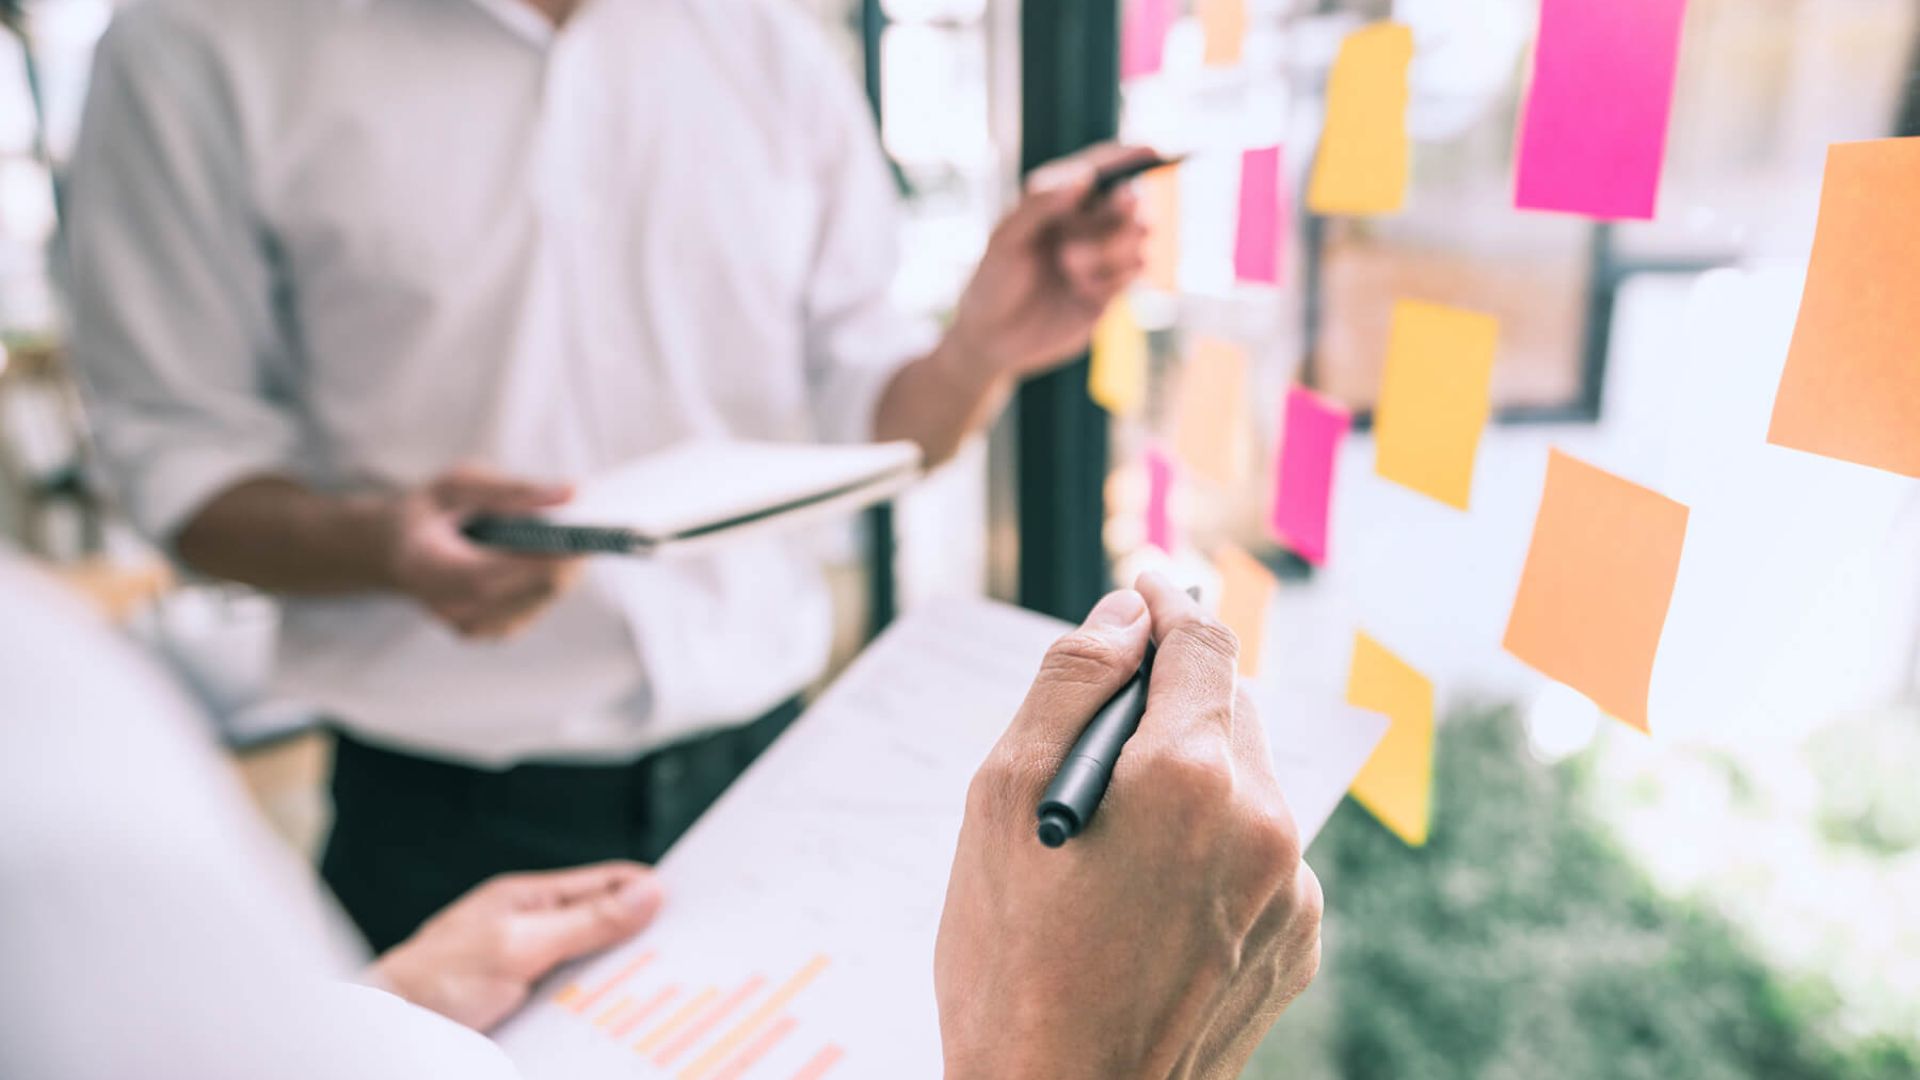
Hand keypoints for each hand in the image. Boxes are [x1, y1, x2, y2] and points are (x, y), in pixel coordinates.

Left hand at [373, 862, 663, 1032]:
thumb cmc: (436, 979)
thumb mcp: (521, 945)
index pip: (607, 883)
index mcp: (532, 898)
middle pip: (606, 925)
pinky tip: (616, 1020)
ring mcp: (527, 966)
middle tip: (687, 953)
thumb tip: (647, 892)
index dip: (649, 891)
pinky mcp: (524, 1004)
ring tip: (660, 990)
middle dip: (642, 937)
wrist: (387, 1028)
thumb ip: (584, 921)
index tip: (691, 906)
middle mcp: (533, 928)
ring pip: (593, 965)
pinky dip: (597, 1007)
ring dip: (621, 978)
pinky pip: (574, 1000)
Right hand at [385, 464, 583, 638]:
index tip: (586, 532)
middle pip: (532, 589)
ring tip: (573, 533)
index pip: (494, 574)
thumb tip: (572, 493)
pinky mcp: (491, 631)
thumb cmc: (430, 511)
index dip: (545, 557)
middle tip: (594, 524)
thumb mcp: (458, 484)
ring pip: (544, 598)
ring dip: (565, 566)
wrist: (396, 550)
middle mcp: (448, 607)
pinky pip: (538, 604)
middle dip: (569, 557)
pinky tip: (552, 553)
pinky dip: (552, 577)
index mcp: (427, 569)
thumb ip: (512, 490)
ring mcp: (470, 626)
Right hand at [935, 574, 1322, 1079]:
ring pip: (1249, 783)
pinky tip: (1150, 900)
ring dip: (1194, 778)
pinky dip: (1217, 848)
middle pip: (1230, 708)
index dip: (1165, 604)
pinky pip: (1265, 855)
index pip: (1199, 642)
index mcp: (1188, 776)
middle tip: (1100, 735)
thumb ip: (1070, 688)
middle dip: (1171, 698)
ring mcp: (1290, 890)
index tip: (1142, 589)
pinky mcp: (1297, 943)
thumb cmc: (1010, 967)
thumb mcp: (999, 805)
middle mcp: (1262, 824)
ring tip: (1114, 844)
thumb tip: (1124, 615)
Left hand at [944, 144, 1156, 380]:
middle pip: (1129, 201)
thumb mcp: (1006, 239)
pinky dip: (1111, 278)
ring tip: (1069, 263)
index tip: (1151, 151)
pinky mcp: (1110, 291)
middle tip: (1120, 203)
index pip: (1102, 169)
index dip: (1129, 157)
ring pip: (1139, 237)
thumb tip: (1085, 175)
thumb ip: (1041, 204)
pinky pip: (1133, 273)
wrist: (993, 341)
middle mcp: (1085, 225)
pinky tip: (1081, 290)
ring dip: (1110, 247)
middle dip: (1122, 207)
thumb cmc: (992, 282)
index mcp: (1059, 202)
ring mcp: (1101, 258)